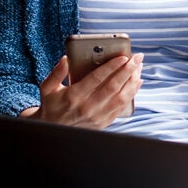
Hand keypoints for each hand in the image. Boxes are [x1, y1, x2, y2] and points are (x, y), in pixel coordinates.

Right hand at [26, 53, 142, 128]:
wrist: (54, 130)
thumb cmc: (52, 105)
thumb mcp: (48, 88)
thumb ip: (57, 73)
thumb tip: (67, 58)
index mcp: (74, 96)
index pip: (97, 78)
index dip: (112, 67)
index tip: (123, 57)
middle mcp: (88, 107)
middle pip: (113, 86)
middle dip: (128, 70)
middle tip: (137, 57)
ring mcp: (98, 116)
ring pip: (121, 97)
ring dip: (133, 81)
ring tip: (139, 68)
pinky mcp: (104, 122)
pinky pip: (122, 107)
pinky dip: (132, 94)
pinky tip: (137, 83)